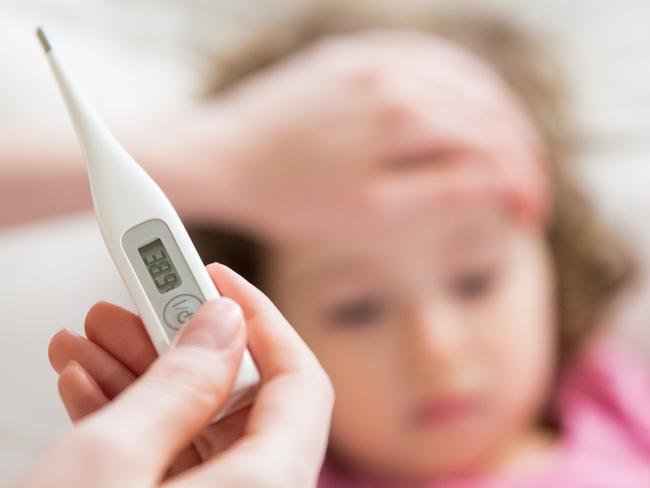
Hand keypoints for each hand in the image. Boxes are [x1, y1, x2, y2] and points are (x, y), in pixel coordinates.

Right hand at [19, 264, 332, 486]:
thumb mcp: (110, 465)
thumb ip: (181, 383)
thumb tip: (222, 321)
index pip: (300, 381)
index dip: (261, 318)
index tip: (214, 275)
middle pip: (242, 403)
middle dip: (180, 345)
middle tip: (132, 302)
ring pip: (198, 432)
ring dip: (145, 378)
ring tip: (90, 337)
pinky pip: (172, 465)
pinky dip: (133, 424)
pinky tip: (87, 386)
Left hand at [179, 31, 541, 241]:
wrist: (224, 158)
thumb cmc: (291, 197)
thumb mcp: (370, 212)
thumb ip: (440, 193)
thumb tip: (500, 184)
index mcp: (403, 117)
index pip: (490, 145)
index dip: (520, 182)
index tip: (530, 214)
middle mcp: (395, 73)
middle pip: (487, 107)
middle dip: (520, 151)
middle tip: (530, 189)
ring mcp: (373, 56)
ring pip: (463, 76)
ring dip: (498, 115)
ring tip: (511, 152)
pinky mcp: (353, 53)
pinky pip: (425, 56)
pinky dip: (460, 83)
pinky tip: (469, 106)